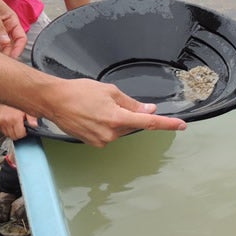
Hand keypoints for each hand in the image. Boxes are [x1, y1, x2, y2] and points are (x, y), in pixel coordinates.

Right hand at [0, 104, 38, 139]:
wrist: (8, 94)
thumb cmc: (18, 101)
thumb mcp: (27, 108)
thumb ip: (32, 118)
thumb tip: (35, 125)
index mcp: (15, 119)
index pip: (19, 134)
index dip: (24, 133)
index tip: (25, 129)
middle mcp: (7, 121)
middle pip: (13, 136)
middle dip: (18, 133)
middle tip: (21, 127)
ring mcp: (1, 122)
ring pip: (7, 135)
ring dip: (12, 132)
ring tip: (16, 124)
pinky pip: (3, 131)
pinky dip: (7, 129)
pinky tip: (11, 123)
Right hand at [45, 77, 186, 146]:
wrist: (54, 101)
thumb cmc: (79, 92)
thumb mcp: (110, 91)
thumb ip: (132, 103)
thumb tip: (148, 110)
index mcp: (117, 118)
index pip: (148, 123)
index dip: (167, 124)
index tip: (181, 125)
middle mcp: (110, 133)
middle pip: (132, 125)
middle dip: (129, 114)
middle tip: (112, 101)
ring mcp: (101, 141)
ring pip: (120, 129)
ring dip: (116, 119)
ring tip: (97, 107)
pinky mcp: (94, 143)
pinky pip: (109, 134)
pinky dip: (107, 124)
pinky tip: (93, 115)